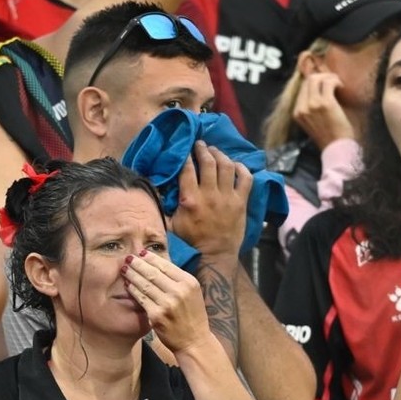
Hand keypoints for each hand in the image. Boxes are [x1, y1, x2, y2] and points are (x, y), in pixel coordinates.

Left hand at [122, 250, 209, 353]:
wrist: (194, 341)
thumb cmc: (192, 315)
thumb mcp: (192, 293)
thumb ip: (178, 279)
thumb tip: (158, 263)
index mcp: (189, 282)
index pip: (165, 265)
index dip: (150, 258)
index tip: (140, 253)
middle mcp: (179, 291)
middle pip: (153, 273)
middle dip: (138, 264)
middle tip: (128, 258)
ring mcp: (167, 303)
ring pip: (145, 284)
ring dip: (132, 275)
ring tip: (124, 269)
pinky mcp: (156, 315)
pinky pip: (141, 298)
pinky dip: (133, 290)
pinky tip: (127, 284)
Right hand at [170, 142, 248, 257]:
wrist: (215, 256)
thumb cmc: (191, 241)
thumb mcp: (171, 226)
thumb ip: (163, 208)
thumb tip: (154, 192)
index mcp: (190, 199)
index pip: (187, 169)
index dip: (185, 156)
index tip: (184, 149)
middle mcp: (210, 194)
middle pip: (208, 162)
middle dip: (203, 149)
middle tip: (200, 144)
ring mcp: (228, 197)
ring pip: (226, 166)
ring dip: (220, 154)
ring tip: (215, 150)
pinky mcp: (241, 202)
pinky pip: (245, 179)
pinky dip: (241, 168)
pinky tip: (235, 164)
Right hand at [292, 72, 354, 150]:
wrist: (337, 148)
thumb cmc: (328, 136)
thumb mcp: (312, 122)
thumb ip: (310, 108)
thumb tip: (317, 89)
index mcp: (297, 113)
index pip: (302, 88)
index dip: (315, 82)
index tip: (325, 85)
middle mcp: (302, 108)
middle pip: (308, 80)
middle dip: (322, 77)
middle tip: (333, 81)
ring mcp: (312, 105)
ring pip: (316, 78)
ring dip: (329, 77)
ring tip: (337, 83)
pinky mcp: (325, 103)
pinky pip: (328, 82)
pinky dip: (336, 81)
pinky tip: (341, 87)